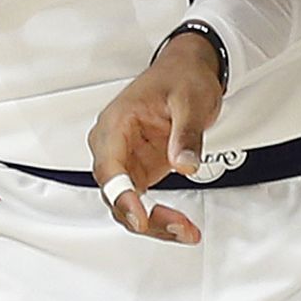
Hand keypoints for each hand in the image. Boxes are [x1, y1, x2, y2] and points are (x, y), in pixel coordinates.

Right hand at [87, 33, 224, 243]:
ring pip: (126, 204)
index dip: (122, 196)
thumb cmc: (182, 77)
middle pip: (116, 193)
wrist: (187, 69)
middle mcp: (113, 144)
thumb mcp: (190, 100)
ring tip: (186, 231)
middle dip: (144, 218)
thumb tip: (185, 165)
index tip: (139, 217)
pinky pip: (140, 201)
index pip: (109, 167)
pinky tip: (179, 226)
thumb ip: (186, 134)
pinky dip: (159, 216)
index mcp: (117, 122)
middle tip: (180, 227)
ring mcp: (125, 159)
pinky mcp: (138, 169)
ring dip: (153, 223)